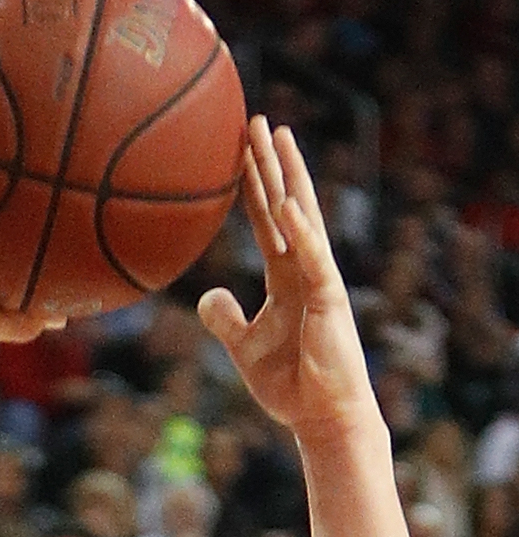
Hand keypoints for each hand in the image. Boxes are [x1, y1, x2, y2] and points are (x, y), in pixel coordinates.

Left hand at [200, 120, 375, 445]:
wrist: (320, 416)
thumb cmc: (289, 383)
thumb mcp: (244, 347)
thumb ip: (226, 318)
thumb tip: (208, 294)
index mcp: (284, 274)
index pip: (265, 218)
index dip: (253, 183)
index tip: (240, 148)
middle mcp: (304, 266)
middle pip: (284, 203)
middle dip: (270, 163)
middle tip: (255, 120)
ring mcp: (319, 277)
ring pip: (301, 217)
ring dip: (288, 176)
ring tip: (275, 136)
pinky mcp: (329, 297)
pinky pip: (311, 256)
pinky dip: (299, 229)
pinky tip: (286, 200)